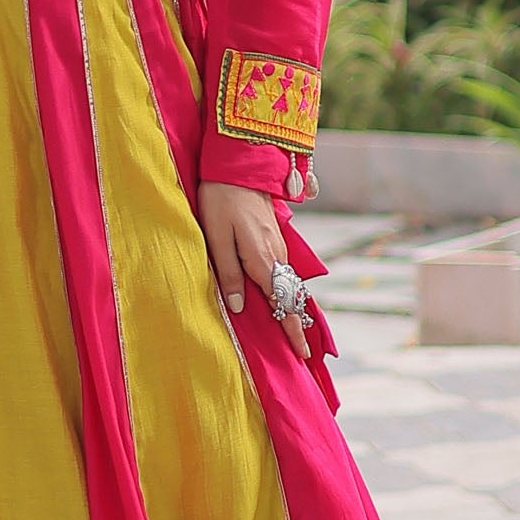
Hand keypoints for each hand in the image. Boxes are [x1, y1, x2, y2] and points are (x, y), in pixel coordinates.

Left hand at [197, 180, 313, 365]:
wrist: (238, 165)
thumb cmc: (221, 201)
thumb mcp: (217, 239)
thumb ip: (230, 273)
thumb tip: (240, 307)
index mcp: (262, 260)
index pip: (282, 304)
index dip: (291, 330)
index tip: (302, 354)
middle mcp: (276, 256)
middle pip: (290, 298)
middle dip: (296, 325)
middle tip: (301, 352)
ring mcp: (278, 246)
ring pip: (288, 284)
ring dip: (291, 308)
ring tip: (293, 331)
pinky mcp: (274, 238)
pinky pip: (284, 271)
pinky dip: (286, 290)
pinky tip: (280, 297)